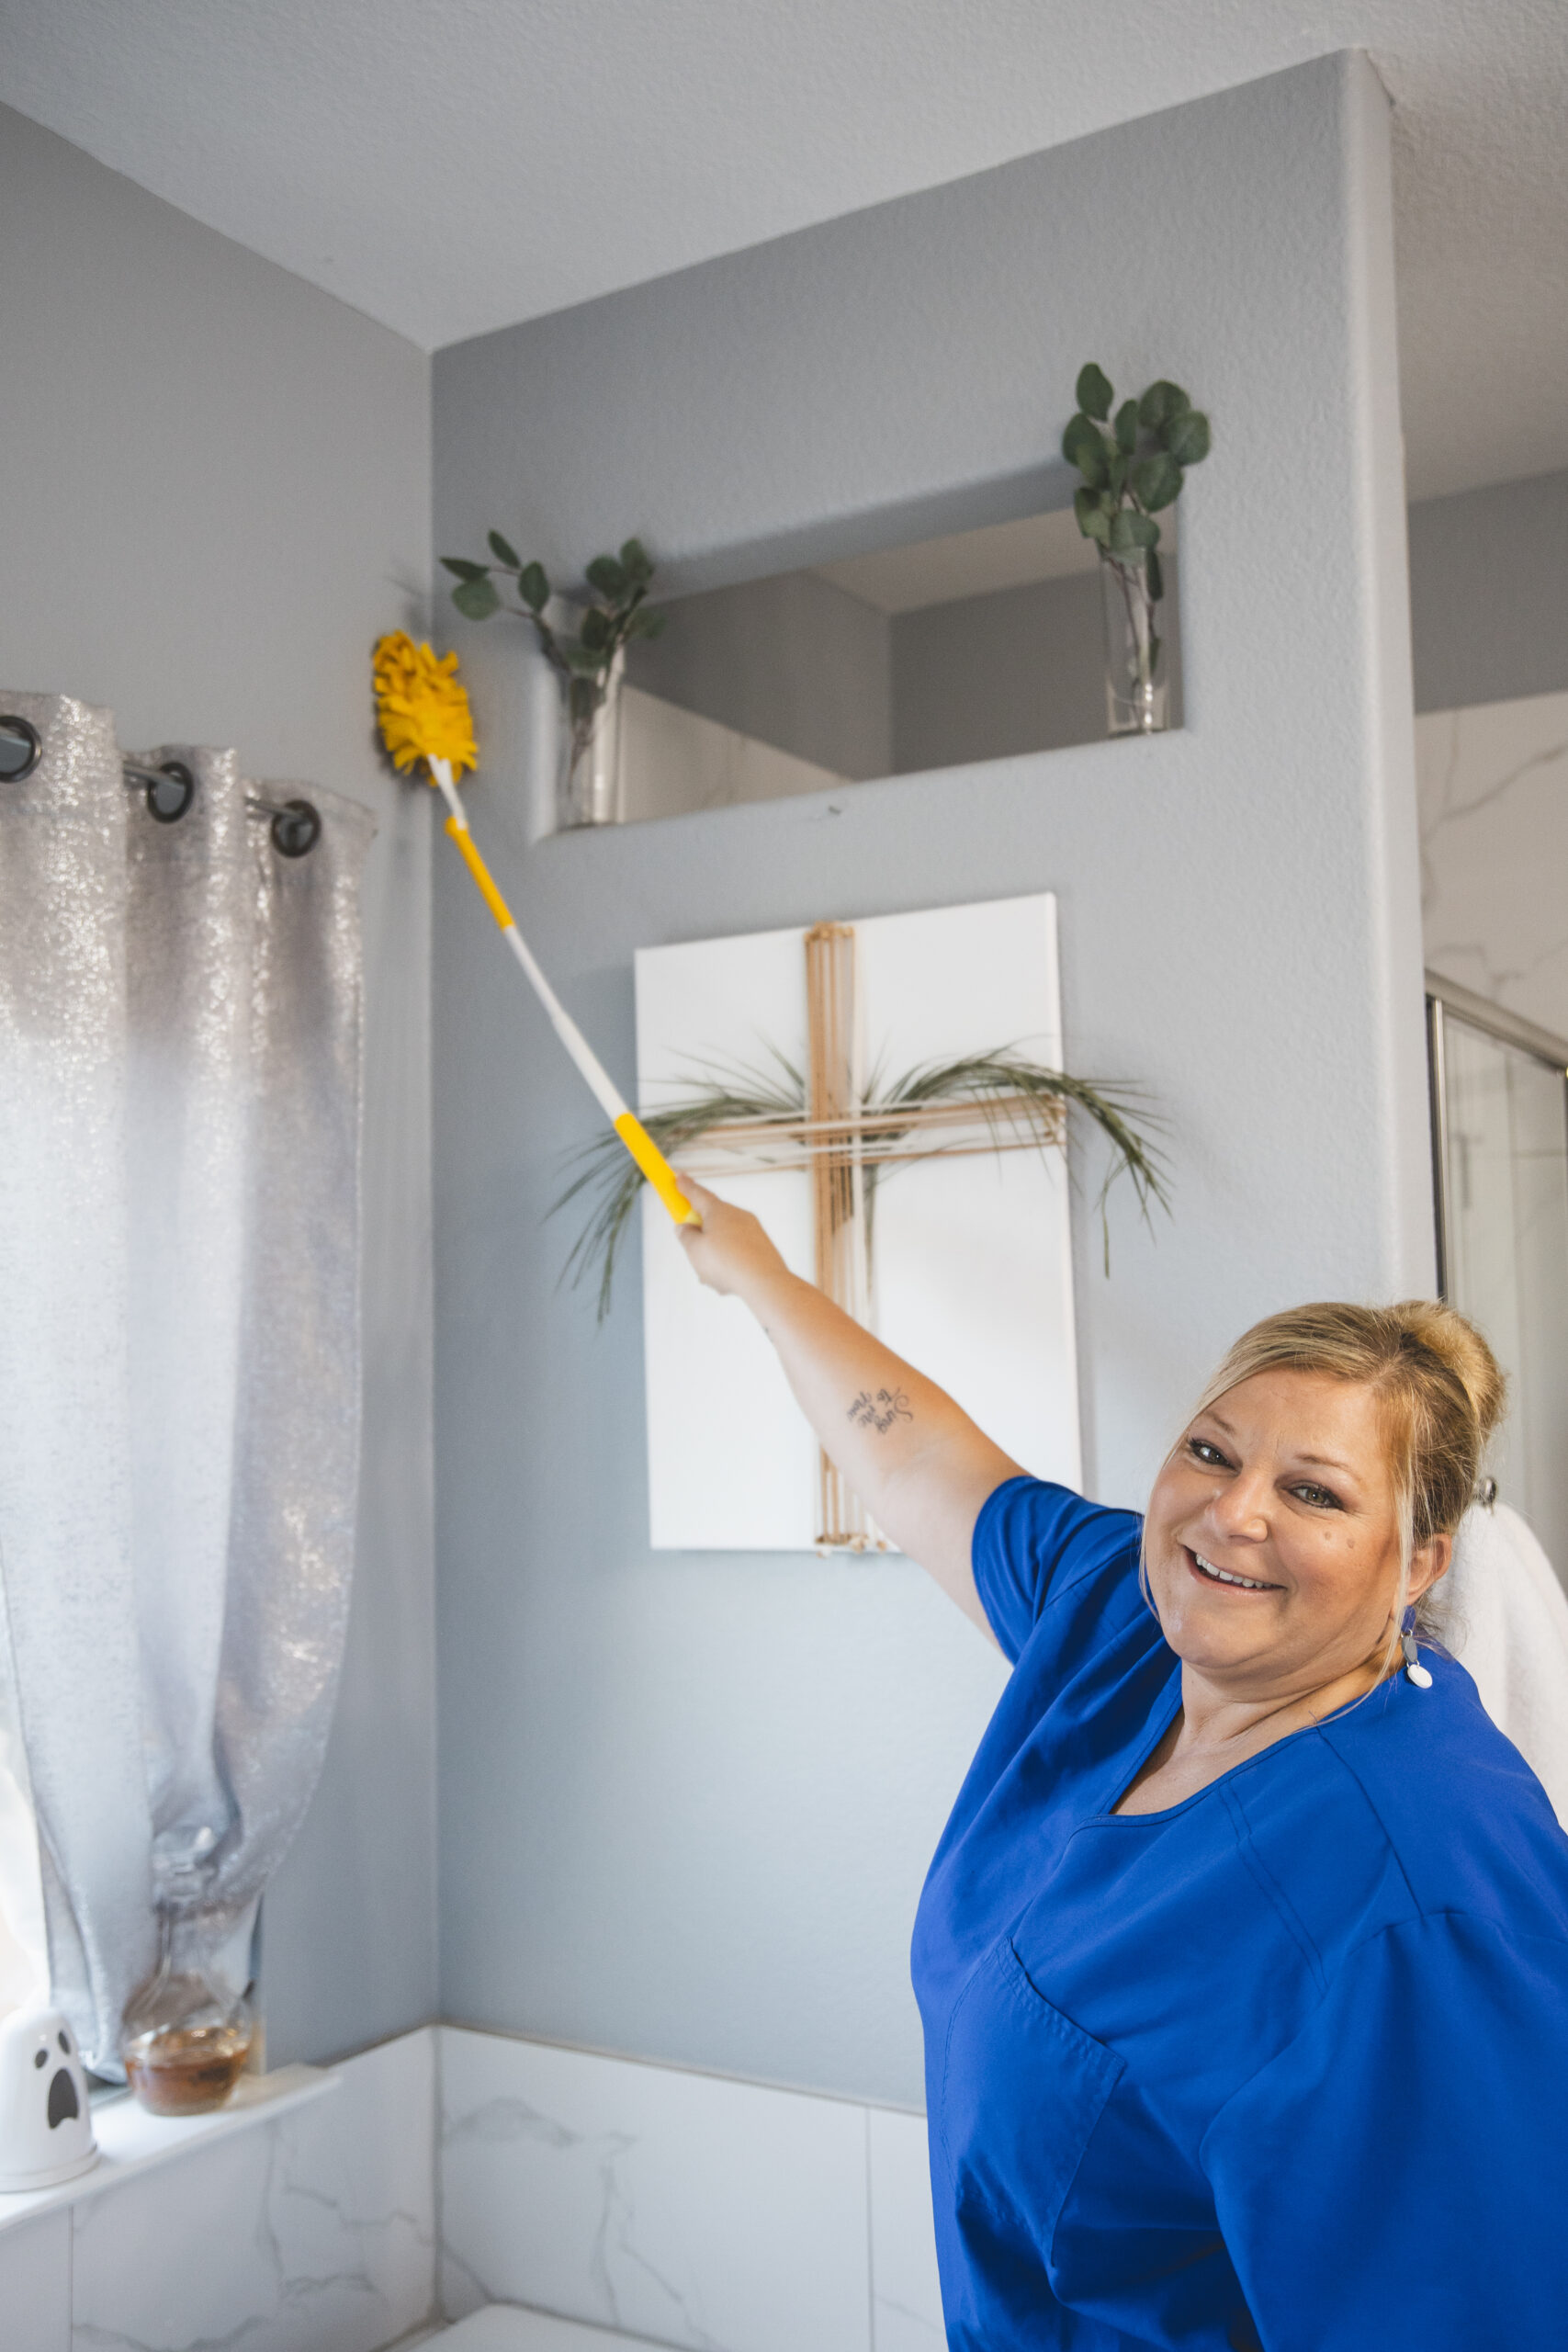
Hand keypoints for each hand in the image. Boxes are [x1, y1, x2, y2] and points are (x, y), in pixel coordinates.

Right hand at [677, 1180, 792, 1300]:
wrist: (764, 1282)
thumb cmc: (726, 1263)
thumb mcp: (694, 1250)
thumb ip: (686, 1236)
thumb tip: (685, 1227)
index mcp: (718, 1210)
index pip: (697, 1193)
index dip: (685, 1187)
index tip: (678, 1177)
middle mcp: (737, 1214)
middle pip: (712, 1217)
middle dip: (700, 1231)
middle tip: (691, 1244)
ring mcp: (752, 1229)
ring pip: (725, 1237)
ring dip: (714, 1252)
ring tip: (710, 1274)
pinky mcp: (762, 1245)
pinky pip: (739, 1250)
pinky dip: (729, 1261)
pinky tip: (726, 1279)